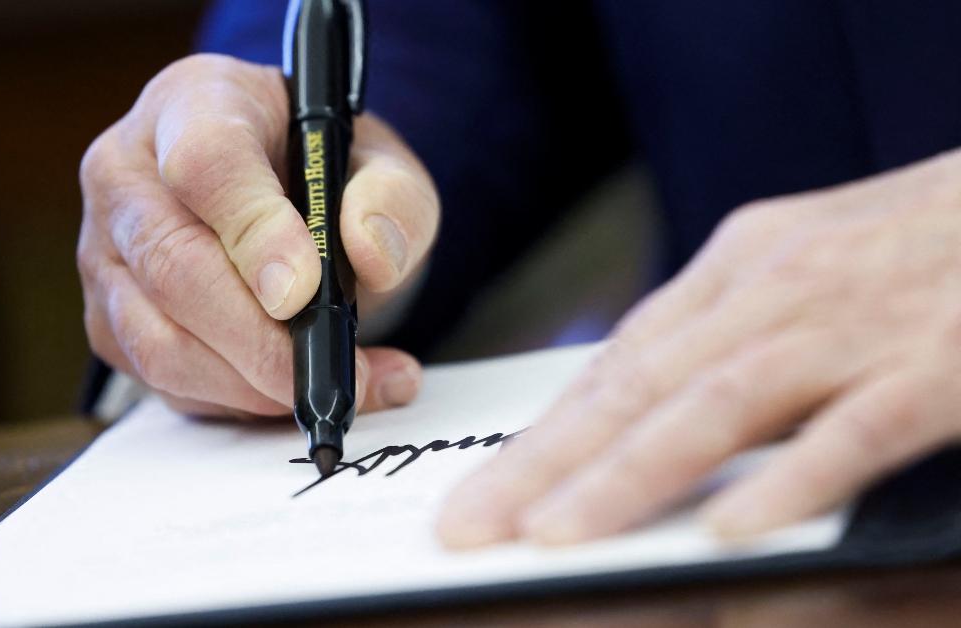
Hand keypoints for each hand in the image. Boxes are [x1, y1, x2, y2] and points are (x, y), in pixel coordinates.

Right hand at [78, 54, 438, 418]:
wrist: (274, 191)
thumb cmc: (318, 169)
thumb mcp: (380, 162)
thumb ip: (391, 197)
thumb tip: (371, 254)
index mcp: (192, 104)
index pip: (205, 163)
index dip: (254, 232)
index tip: (305, 290)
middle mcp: (126, 174)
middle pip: (172, 266)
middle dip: (260, 339)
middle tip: (338, 371)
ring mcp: (105, 253)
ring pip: (160, 341)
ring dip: (256, 384)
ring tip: (343, 384)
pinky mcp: (109, 322)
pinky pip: (164, 383)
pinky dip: (242, 403)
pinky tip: (300, 390)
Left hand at [438, 148, 960, 546]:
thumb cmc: (920, 238)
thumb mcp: (806, 261)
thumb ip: (729, 329)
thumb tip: (644, 403)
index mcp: (740, 264)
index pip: (621, 363)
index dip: (545, 432)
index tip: (485, 486)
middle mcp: (777, 287)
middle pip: (641, 386)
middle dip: (546, 463)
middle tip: (473, 522)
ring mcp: (855, 324)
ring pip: (719, 404)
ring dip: (630, 474)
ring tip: (557, 534)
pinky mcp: (942, 363)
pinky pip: (856, 429)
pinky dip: (792, 479)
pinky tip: (732, 527)